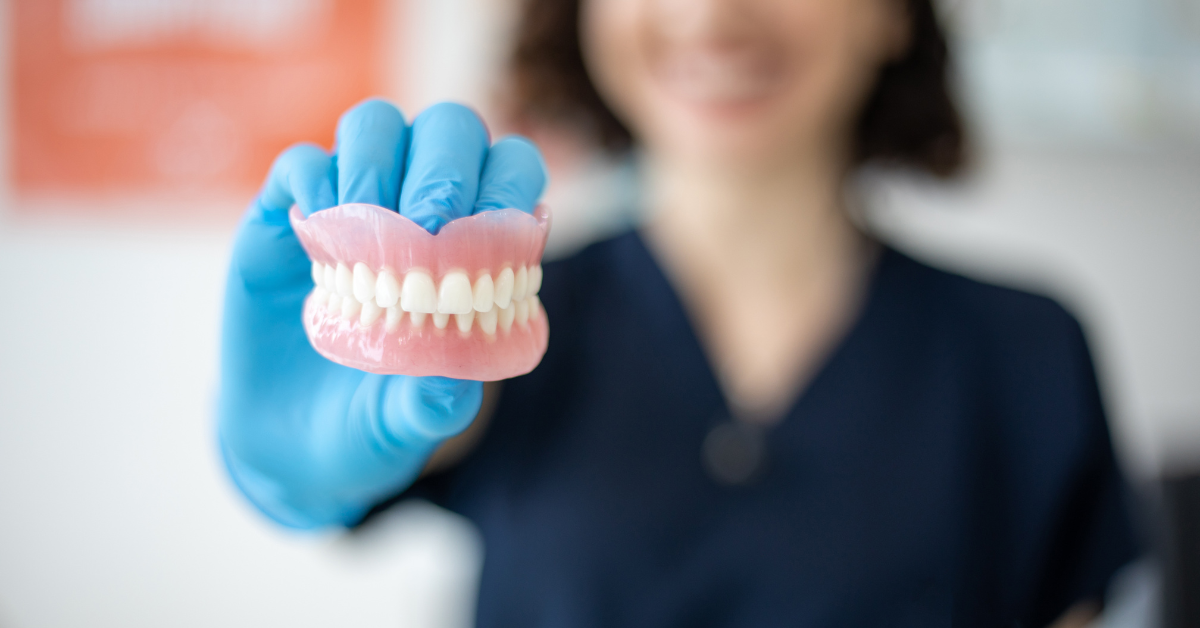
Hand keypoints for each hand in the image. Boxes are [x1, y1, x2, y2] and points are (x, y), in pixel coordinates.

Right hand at [218, 100, 546, 528]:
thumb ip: (430, 408)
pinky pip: (301, 163)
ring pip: (376, 126)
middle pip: (448, 130)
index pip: (510, 172)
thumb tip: (454, 387)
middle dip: (444, 166)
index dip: (508, 184)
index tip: (488, 231)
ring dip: (376, 163)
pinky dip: (313, 182)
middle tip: (427, 224)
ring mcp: (352, 208)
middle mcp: (417, 210)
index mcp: (475, 248)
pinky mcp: (286, 216)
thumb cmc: (368, 430)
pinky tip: (314, 234)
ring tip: (365, 224)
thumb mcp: (401, 430)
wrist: (284, 449)